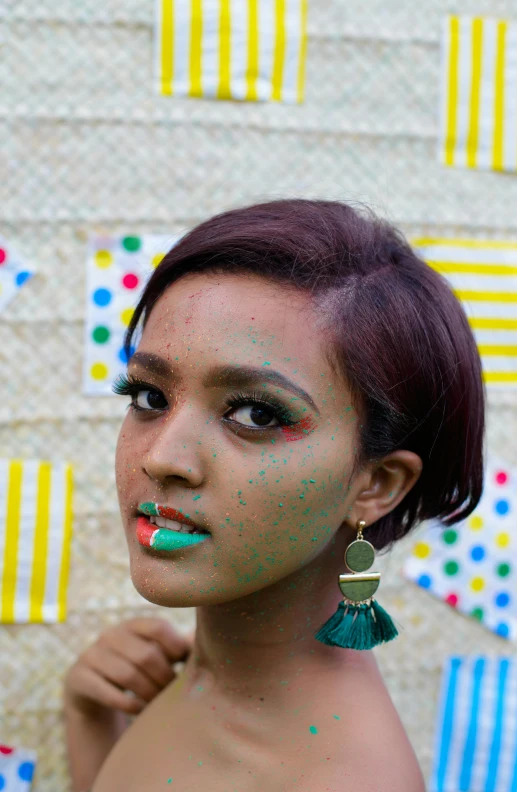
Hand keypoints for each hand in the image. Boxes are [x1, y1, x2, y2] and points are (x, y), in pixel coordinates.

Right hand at [64, 617, 192, 716]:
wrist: (93, 690)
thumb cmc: (137, 670)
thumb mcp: (155, 654)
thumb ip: (181, 647)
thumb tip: (215, 642)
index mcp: (133, 624)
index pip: (158, 627)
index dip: (175, 646)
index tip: (183, 665)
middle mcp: (110, 634)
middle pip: (145, 654)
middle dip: (163, 678)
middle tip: (172, 693)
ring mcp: (91, 655)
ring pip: (127, 675)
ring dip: (148, 693)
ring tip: (158, 704)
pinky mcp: (78, 678)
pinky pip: (108, 693)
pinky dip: (129, 705)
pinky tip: (140, 712)